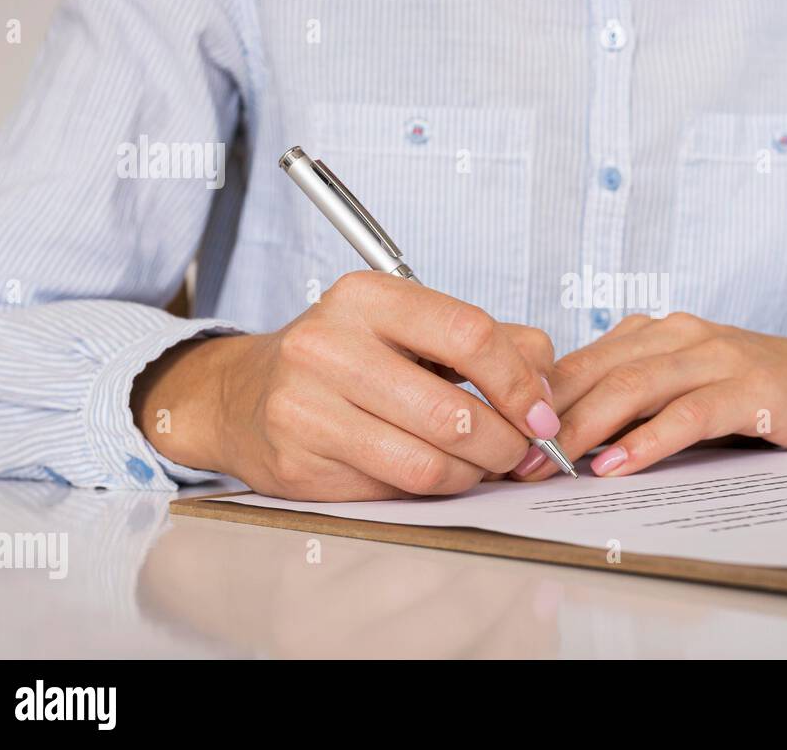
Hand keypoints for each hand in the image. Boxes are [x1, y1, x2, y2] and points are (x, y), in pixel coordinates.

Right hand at [131, 271, 558, 499]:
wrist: (240, 395)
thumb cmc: (344, 358)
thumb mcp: (407, 326)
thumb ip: (488, 342)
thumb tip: (546, 385)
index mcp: (365, 298)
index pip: (470, 334)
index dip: (520, 382)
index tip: (541, 412)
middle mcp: (328, 346)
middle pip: (456, 413)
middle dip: (506, 442)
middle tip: (519, 450)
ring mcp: (306, 407)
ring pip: (430, 462)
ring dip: (475, 473)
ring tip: (482, 464)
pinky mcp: (300, 464)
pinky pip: (396, 490)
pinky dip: (434, 488)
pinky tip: (437, 472)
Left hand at [515, 313, 786, 479]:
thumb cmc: (756, 394)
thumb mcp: (684, 388)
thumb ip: (632, 401)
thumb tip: (560, 438)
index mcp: (653, 333)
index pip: (578, 363)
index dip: (534, 402)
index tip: (501, 440)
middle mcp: (678, 334)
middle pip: (595, 373)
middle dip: (548, 421)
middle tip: (515, 463)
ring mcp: (716, 356)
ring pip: (633, 387)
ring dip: (586, 429)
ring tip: (551, 465)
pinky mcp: (751, 389)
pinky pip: (688, 414)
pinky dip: (648, 441)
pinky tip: (617, 465)